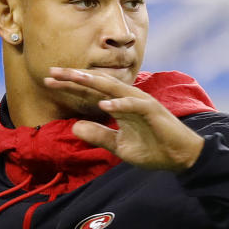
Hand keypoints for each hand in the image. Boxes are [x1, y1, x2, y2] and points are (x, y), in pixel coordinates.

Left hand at [44, 68, 203, 171]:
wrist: (180, 157)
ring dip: (93, 82)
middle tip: (51, 71)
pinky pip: (134, 105)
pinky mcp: (152, 112)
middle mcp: (128, 98)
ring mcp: (141, 103)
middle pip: (97, 83)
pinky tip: (103, 105)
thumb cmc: (153, 148)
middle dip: (74, 77)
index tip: (48, 80)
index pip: (90, 91)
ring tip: (73, 77)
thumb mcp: (118, 146)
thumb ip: (98, 135)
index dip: (70, 85)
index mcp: (119, 104)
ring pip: (114, 88)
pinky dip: (119, 104)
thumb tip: (74, 128)